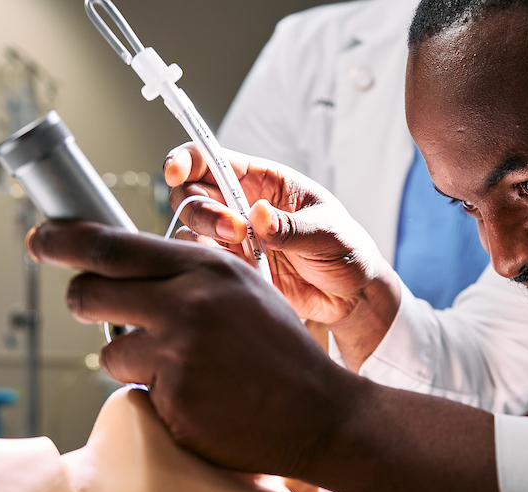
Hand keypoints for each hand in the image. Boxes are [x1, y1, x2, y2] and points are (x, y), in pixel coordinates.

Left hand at [29, 220, 512, 491]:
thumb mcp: (245, 289)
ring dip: (132, 362)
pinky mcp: (175, 400)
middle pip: (87, 294)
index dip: (61, 240)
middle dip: (84, 302)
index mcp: (205, 269)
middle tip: (100, 311)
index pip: (109, 245)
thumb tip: (123, 262)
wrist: (322, 413)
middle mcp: (188, 305)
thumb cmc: (282, 352)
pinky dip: (161, 397)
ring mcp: (179, 355)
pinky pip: (138, 394)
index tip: (41, 240)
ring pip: (108, 353)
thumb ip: (189, 273)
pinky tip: (201, 397)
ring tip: (181, 369)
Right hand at [165, 145, 400, 366]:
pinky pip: (202, 265)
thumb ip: (292, 228)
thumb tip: (258, 215)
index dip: (186, 160)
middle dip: (201, 210)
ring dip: (203, 239)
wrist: (351, 297)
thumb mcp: (327, 233)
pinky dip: (208, 268)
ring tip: (245, 253)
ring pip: (189, 231)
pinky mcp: (232, 270)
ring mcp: (233, 239)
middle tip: (235, 230)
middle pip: (190, 195)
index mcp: (262, 180)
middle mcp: (239, 205)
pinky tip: (242, 272)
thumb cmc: (345, 251)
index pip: (210, 159)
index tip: (176, 172)